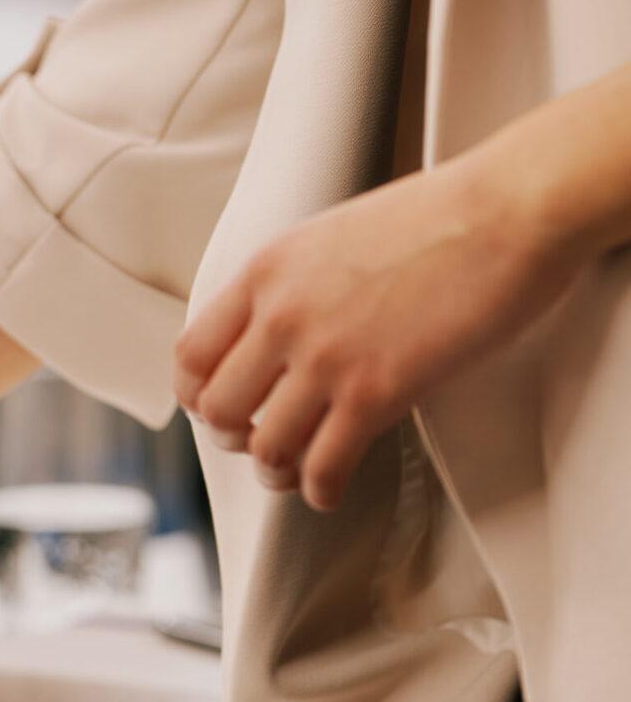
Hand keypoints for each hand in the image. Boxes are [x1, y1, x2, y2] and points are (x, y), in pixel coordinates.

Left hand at [173, 161, 583, 509]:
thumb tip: (280, 322)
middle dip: (232, 435)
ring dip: (275, 470)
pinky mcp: (378, 392)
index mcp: (266, 273)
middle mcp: (282, 317)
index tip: (214, 406)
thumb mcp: (331, 234)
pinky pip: (324, 464)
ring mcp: (326, 357)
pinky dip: (319, 489)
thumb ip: (294, 282)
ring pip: (265, 445)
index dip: (197, 393)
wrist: (507, 211)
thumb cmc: (438, 215)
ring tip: (293, 472)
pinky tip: (328, 490)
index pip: (193, 353)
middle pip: (217, 407)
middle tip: (255, 441)